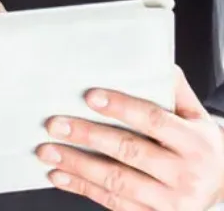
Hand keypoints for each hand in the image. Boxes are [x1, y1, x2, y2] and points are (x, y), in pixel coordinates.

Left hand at [37, 66, 223, 209]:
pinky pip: (115, 204)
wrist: (223, 187)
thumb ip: (174, 88)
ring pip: (118, 182)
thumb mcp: (196, 116)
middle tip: (54, 124)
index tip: (90, 96)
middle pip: (130, 151)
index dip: (121, 107)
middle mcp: (185, 175)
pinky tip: (60, 175)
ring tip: (48, 150)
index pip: (153, 120)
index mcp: (195, 143)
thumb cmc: (200, 145)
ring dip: (78, 165)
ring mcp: (171, 202)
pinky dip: (83, 188)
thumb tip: (153, 58)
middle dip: (87, 136)